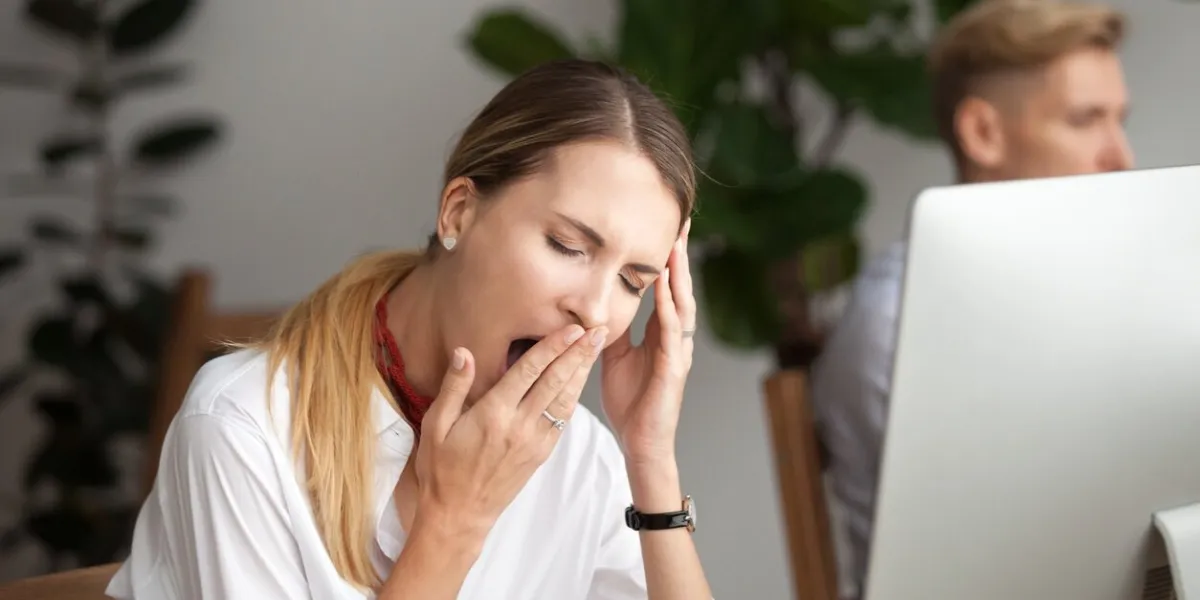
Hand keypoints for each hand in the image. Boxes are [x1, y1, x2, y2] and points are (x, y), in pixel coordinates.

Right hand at [411, 324, 605, 536]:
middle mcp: (519, 426)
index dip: (553, 347)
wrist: (459, 514)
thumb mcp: (435, 425)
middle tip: (598, 330)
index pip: (530, 371)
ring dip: (582, 372)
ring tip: (597, 348)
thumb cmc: (442, 469)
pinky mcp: (541, 454)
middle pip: (556, 381)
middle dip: (578, 353)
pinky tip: (580, 381)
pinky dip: (574, 397)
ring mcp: (534, 441)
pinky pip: (562, 420)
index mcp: (493, 414)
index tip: (571, 328)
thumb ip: (454, 387)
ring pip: (565, 400)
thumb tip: (465, 352)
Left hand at [601, 220, 694, 463]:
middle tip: (682, 222)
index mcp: (660, 334)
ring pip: (682, 305)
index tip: (667, 228)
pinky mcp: (673, 369)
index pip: (666, 288)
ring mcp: (677, 352)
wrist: (640, 442)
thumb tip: (595, 304)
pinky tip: (666, 291)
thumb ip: (610, 329)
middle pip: (680, 288)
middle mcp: (674, 338)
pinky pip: (672, 333)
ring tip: (677, 246)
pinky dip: (670, 310)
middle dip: (680, 255)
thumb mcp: (613, 356)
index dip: (667, 259)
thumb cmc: (630, 402)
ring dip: (679, 276)